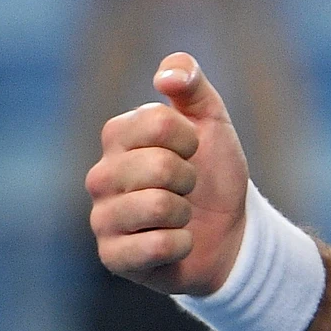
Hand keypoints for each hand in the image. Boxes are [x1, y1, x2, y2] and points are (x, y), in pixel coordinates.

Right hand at [87, 53, 250, 296]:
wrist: (229, 230)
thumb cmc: (213, 172)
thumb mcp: (211, 120)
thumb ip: (191, 85)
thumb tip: (167, 74)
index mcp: (118, 136)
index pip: (158, 122)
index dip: (190, 138)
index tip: (193, 149)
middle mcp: (100, 176)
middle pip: (159, 165)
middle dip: (189, 177)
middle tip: (187, 186)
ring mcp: (102, 218)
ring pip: (156, 206)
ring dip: (185, 211)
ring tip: (180, 214)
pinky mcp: (112, 256)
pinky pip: (156, 245)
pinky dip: (181, 243)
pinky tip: (176, 242)